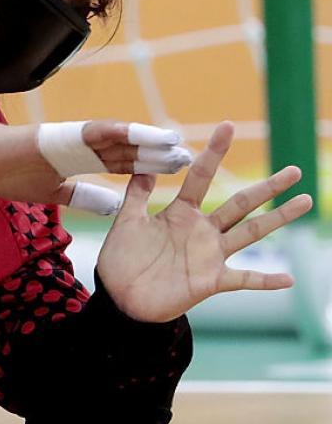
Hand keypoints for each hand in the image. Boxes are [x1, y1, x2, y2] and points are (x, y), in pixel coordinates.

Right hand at [0, 119, 179, 206]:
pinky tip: (145, 133)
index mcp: (80, 160)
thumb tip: (115, 206)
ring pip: (118, 141)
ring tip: (175, 143)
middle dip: (156, 155)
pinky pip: (97, 133)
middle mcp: (82, 147)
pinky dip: (122, 133)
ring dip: (147, 142)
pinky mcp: (62, 135)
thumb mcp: (53, 193)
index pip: (121, 163)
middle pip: (127, 152)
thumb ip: (84, 197)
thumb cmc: (9, 174)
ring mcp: (73, 139)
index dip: (148, 166)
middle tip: (189, 158)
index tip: (174, 169)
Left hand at [95, 122, 311, 322]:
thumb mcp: (127, 221)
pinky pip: (243, 279)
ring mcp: (210, 255)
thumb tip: (142, 164)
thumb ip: (136, 194)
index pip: (202, 177)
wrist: (119, 297)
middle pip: (240, 203)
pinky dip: (264, 280)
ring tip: (304, 201)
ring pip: (251, 233)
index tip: (227, 126)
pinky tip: (287, 278)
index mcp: (181, 213)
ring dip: (278, 219)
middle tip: (293, 169)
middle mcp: (202, 231)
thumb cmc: (122, 259)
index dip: (214, 152)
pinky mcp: (210, 281)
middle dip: (266, 187)